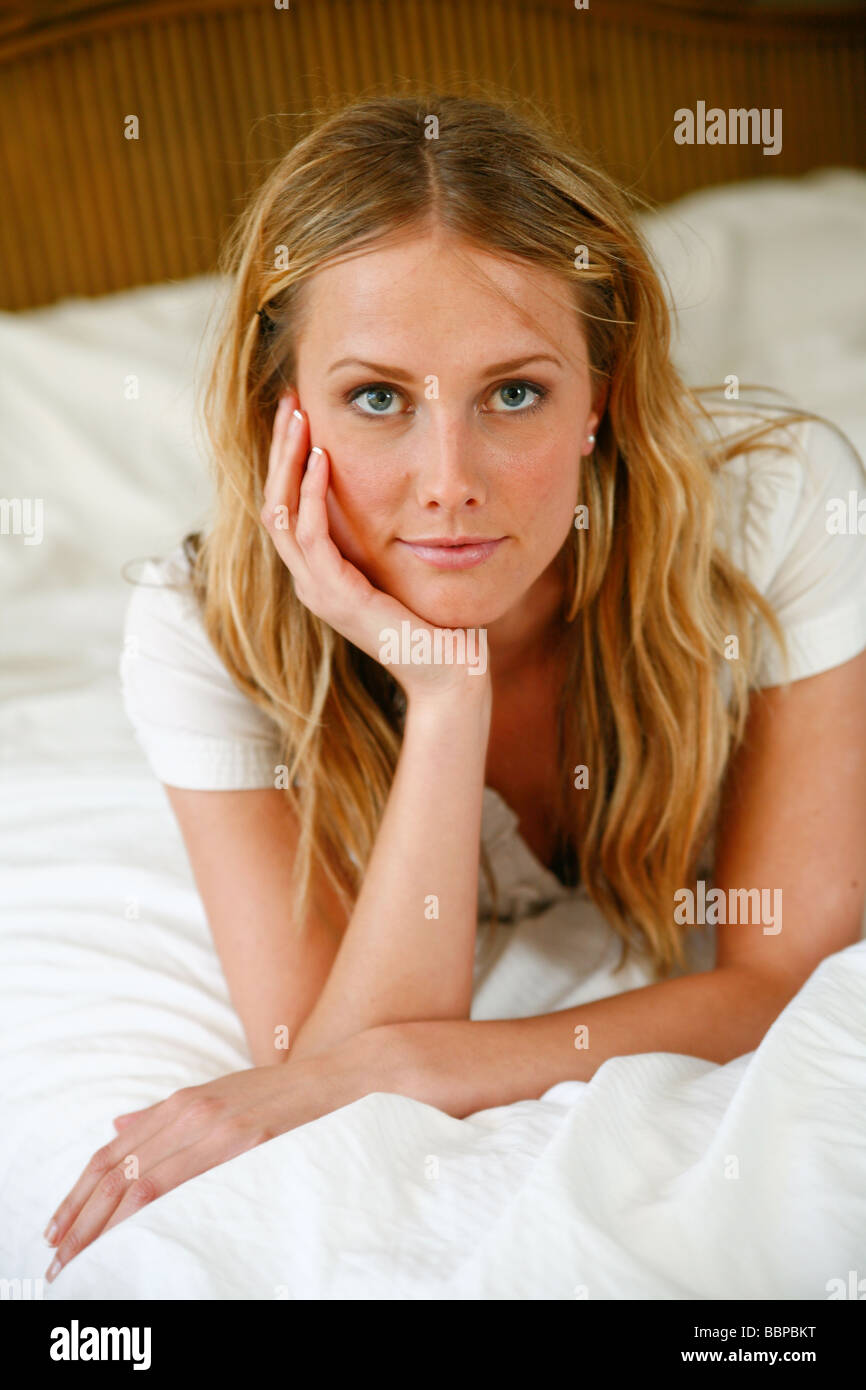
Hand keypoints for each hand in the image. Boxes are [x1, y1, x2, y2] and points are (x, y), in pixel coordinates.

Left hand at [41, 1037, 381, 1283]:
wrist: (338, 1077)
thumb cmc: (281, 1094)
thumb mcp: (220, 1095)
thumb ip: (168, 1114)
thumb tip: (117, 1127)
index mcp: (183, 1101)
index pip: (114, 1151)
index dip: (79, 1192)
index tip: (58, 1227)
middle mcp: (192, 1110)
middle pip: (118, 1168)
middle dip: (81, 1216)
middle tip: (59, 1256)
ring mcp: (217, 1126)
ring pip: (142, 1179)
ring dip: (105, 1223)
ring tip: (83, 1257)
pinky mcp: (245, 1143)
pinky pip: (185, 1182)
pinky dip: (150, 1211)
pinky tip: (135, 1234)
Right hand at [259, 388, 491, 704]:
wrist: (447, 673)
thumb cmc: (435, 624)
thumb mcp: (403, 567)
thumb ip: (387, 536)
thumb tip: (400, 492)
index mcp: (321, 575)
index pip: (287, 508)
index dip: (287, 461)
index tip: (299, 415)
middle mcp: (310, 582)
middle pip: (273, 503)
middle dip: (279, 450)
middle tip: (289, 401)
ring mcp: (318, 591)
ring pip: (281, 513)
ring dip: (287, 460)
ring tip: (299, 418)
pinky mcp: (336, 595)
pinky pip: (311, 534)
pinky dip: (312, 493)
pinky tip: (322, 459)